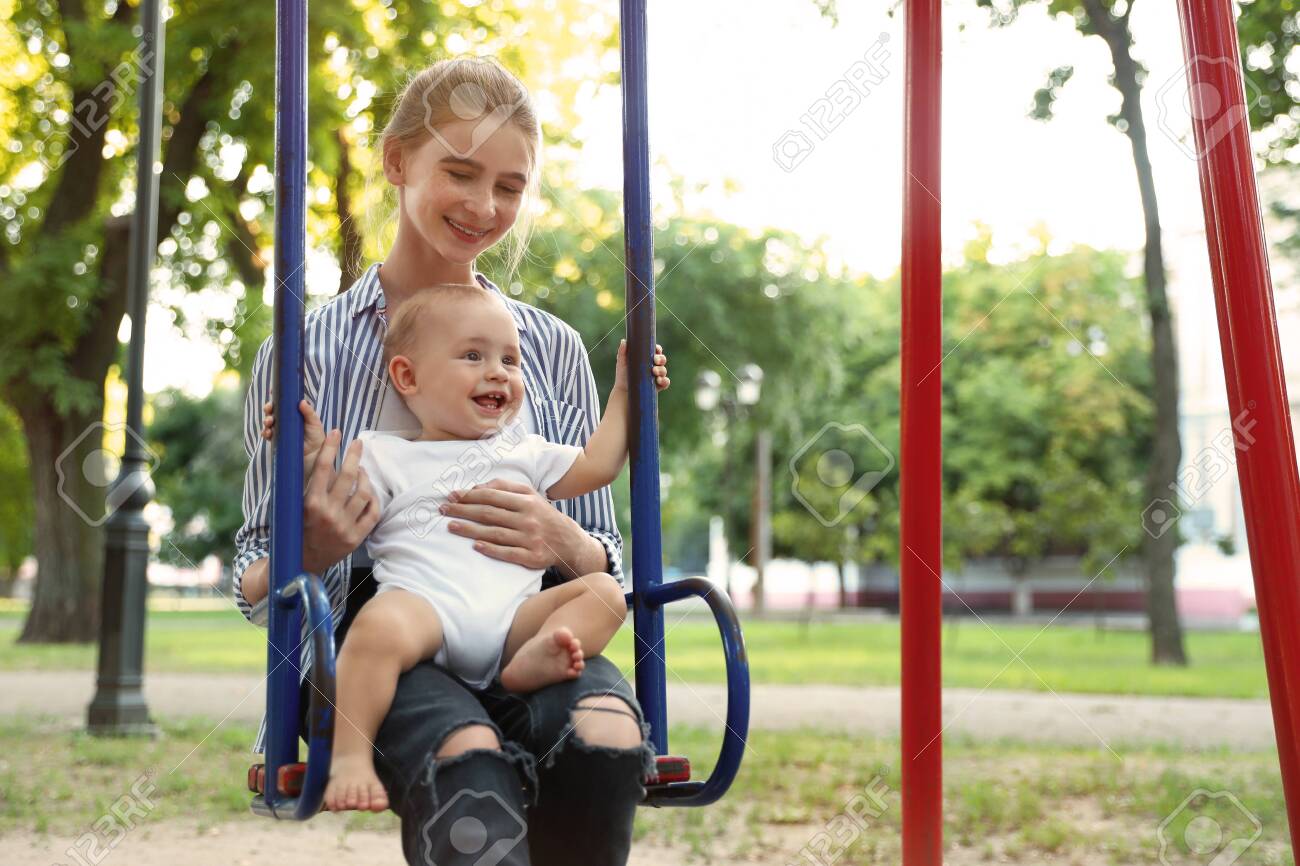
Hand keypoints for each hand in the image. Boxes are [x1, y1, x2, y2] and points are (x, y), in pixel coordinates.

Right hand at [262, 399, 326, 480]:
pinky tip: (267, 433)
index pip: (283, 403)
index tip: (272, 393)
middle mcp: (286, 420)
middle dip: (268, 409)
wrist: (315, 456)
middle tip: (269, 409)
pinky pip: (268, 435)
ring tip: (269, 422)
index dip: (276, 398)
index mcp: (294, 413)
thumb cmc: (317, 437)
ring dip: (266, 420)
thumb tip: (302, 401)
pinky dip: (265, 432)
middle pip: (273, 411)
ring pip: (269, 422)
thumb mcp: (314, 422)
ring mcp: (280, 430)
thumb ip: (309, 412)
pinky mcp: (277, 440)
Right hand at [301, 430, 379, 573]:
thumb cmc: (297, 530)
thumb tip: (318, 457)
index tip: (336, 433)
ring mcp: (345, 526)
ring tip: (362, 468)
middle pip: (347, 476)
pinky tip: (369, 492)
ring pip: (363, 492)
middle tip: (357, 443)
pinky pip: (372, 512)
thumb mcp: (294, 508)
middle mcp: (329, 514)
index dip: (330, 447)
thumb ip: (305, 486)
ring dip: (365, 476)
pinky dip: (373, 499)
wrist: (302, 563)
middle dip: (354, 455)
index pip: (322, 468)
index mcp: (310, 504)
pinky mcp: (356, 537)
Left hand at [440, 478, 586, 571]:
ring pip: (495, 533)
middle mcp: (528, 519)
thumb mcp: (529, 495)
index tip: (452, 496)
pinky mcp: (532, 557)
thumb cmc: (542, 515)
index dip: (470, 496)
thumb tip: (477, 487)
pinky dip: (491, 549)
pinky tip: (475, 546)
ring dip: (470, 530)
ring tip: (451, 526)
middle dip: (463, 511)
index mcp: (526, 501)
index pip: (492, 496)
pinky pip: (508, 553)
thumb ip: (504, 487)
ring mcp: (530, 539)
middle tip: (443, 510)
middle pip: (489, 514)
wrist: (568, 541)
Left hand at [613, 339, 669, 392]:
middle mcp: (654, 366)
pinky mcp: (658, 386)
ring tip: (654, 371)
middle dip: (661, 359)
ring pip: (664, 370)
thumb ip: (622, 352)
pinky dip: (664, 380)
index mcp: (647, 358)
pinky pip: (666, 382)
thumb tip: (624, 341)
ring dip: (661, 369)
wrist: (623, 392)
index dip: (658, 349)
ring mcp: (657, 376)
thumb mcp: (622, 363)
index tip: (656, 349)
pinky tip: (659, 380)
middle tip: (655, 360)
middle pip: (662, 359)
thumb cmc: (623, 375)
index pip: (656, 351)